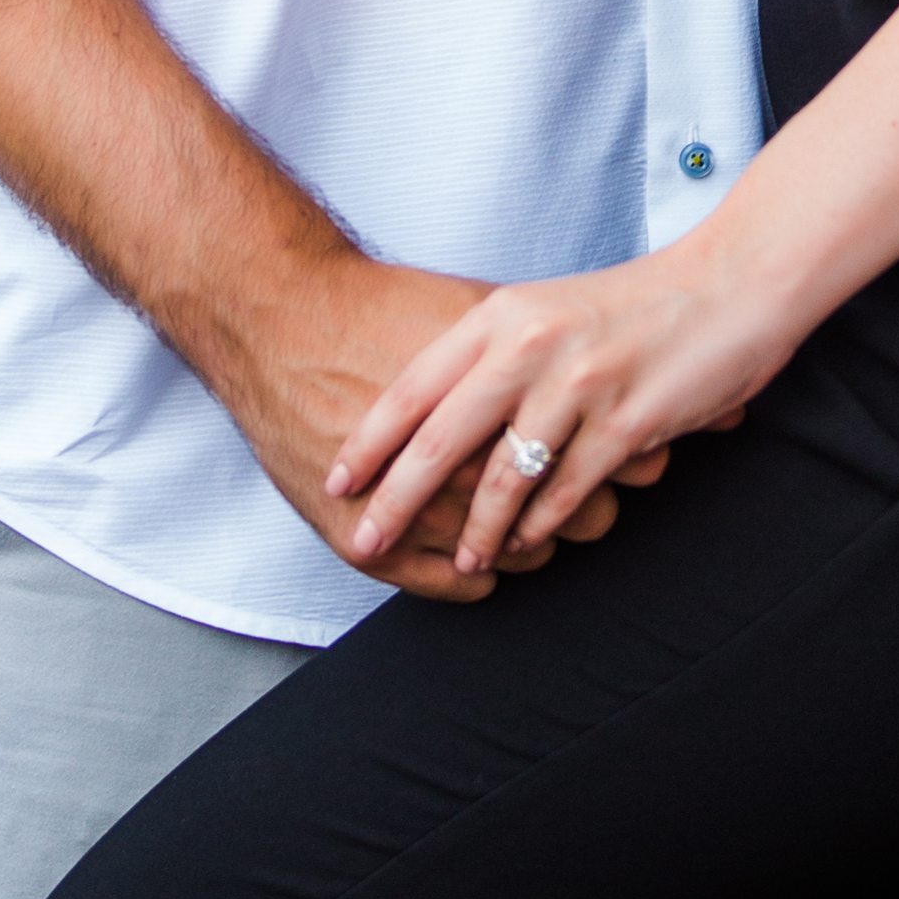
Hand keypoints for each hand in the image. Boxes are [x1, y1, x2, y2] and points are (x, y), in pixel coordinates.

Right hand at [240, 252, 633, 601]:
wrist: (283, 320)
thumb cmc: (382, 310)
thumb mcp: (481, 318)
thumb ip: (544, 357)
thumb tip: (609, 387)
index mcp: (507, 412)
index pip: (601, 465)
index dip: (615, 460)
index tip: (607, 449)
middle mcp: (468, 471)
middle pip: (573, 520)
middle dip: (577, 504)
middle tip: (563, 484)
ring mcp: (419, 515)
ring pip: (515, 558)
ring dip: (522, 541)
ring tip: (513, 515)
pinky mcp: (369, 543)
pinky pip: (454, 587)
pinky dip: (473, 576)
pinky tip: (475, 555)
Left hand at [328, 244, 795, 580]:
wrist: (732, 282)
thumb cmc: (638, 301)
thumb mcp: (550, 310)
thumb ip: (497, 351)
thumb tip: (442, 410)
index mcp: (503, 315)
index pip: (416, 386)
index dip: (371, 441)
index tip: (338, 480)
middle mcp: (531, 346)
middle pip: (442, 440)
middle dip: (396, 499)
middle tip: (365, 539)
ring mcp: (579, 387)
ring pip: (504, 479)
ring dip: (477, 530)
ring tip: (463, 559)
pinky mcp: (625, 425)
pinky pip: (565, 492)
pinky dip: (541, 525)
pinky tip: (526, 543)